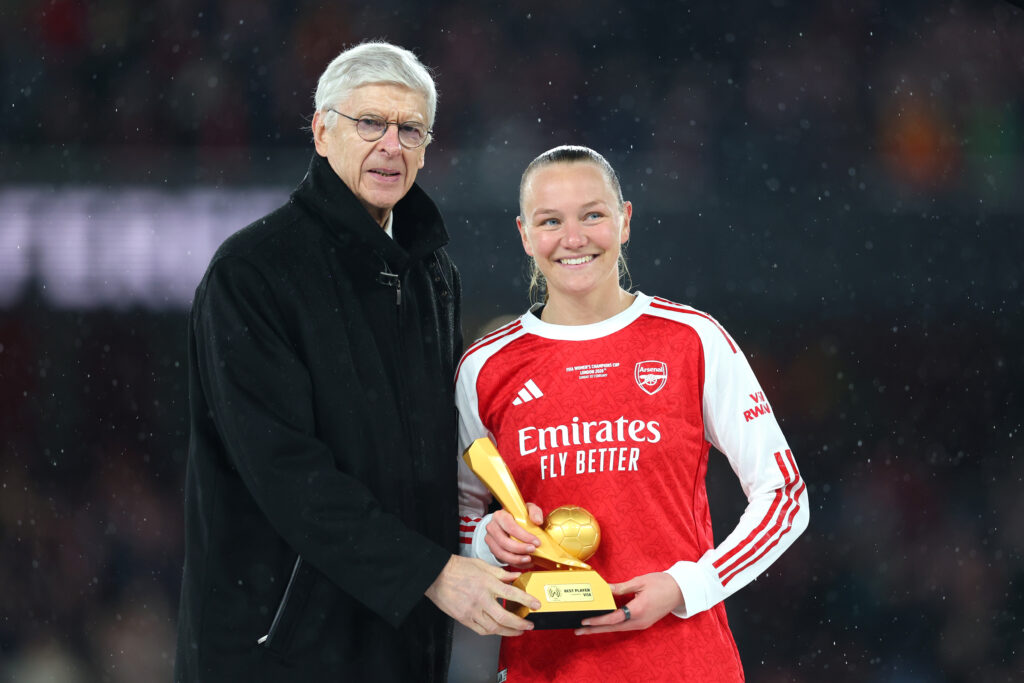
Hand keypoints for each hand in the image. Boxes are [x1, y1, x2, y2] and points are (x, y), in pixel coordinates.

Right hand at [425, 555, 540, 635]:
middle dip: (520, 623)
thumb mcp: (482, 564)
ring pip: (494, 627)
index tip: (536, 605)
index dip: (526, 600)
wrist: (435, 575)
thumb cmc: (457, 568)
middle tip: (529, 625)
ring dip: (509, 631)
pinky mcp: (464, 618)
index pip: (512, 594)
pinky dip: (493, 632)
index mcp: (487, 583)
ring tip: (518, 631)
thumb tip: (516, 577)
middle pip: (504, 616)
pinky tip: (500, 630)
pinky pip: (481, 630)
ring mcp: (472, 611)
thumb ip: (500, 573)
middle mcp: (481, 599)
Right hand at [485, 503, 544, 566]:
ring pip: (501, 553)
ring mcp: (490, 539)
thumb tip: (538, 521)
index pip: (510, 527)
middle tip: (533, 550)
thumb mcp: (527, 510)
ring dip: (516, 558)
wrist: (507, 523)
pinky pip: (502, 559)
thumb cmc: (518, 516)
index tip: (536, 542)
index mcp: (500, 516)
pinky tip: (525, 562)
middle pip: (504, 541)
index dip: (524, 536)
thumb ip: (534, 512)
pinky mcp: (492, 549)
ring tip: (529, 559)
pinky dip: (514, 563)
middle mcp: (492, 527)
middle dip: (520, 548)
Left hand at [573, 572, 683, 635]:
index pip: (613, 618)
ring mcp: (642, 624)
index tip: (585, 620)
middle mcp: (639, 621)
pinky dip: (612, 624)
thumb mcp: (639, 582)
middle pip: (613, 628)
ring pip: (618, 628)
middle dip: (595, 629)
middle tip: (578, 630)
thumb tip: (605, 589)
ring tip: (587, 627)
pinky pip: (625, 625)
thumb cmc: (661, 583)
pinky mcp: (644, 622)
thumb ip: (620, 587)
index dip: (598, 620)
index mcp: (638, 610)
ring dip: (603, 628)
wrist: (680, 590)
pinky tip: (603, 622)